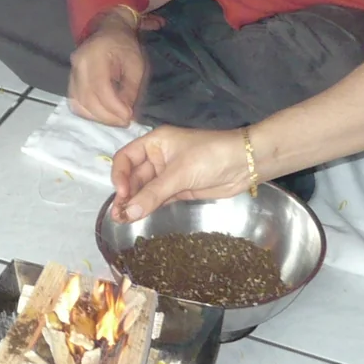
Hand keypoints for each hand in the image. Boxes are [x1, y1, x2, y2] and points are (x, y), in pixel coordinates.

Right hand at [69, 10, 148, 126]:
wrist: (109, 31)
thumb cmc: (125, 45)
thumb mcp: (136, 64)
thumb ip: (131, 89)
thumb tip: (127, 114)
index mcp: (95, 54)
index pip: (100, 87)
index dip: (113, 107)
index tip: (128, 117)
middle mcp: (78, 63)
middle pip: (87, 98)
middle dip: (106, 116)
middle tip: (124, 122)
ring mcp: (71, 72)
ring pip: (78, 103)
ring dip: (97, 117)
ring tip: (115, 120)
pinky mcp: (71, 80)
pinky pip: (75, 102)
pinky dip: (88, 113)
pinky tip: (103, 115)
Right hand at [111, 125, 249, 219]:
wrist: (245, 163)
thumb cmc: (211, 156)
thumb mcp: (180, 173)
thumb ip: (154, 194)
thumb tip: (128, 213)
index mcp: (155, 143)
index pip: (126, 157)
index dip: (120, 175)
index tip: (121, 194)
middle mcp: (158, 158)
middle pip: (134, 176)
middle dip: (125, 194)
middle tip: (117, 214)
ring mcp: (168, 175)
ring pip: (145, 190)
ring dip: (134, 203)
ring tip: (122, 220)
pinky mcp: (179, 190)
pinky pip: (157, 199)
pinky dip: (148, 207)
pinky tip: (137, 217)